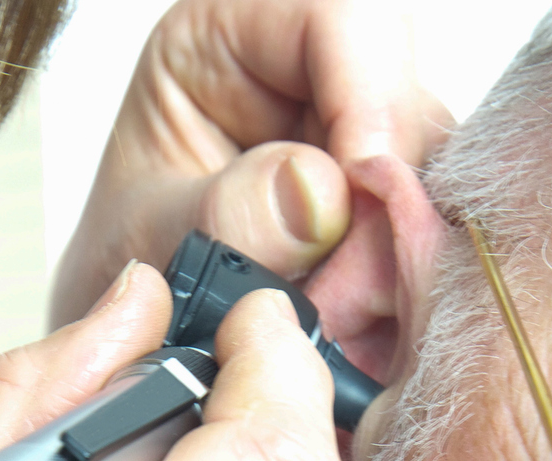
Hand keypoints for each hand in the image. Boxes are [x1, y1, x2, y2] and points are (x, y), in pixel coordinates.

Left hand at [48, 0, 450, 324]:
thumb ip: (230, 214)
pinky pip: (429, 230)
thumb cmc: (119, 266)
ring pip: (432, 170)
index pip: (340, 16)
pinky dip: (400, 283)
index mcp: (227, 35)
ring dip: (397, 254)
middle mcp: (306, 73)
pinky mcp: (384, 201)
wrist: (134, 338)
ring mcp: (354, 136)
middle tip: (350, 292)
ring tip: (340, 319)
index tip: (361, 191)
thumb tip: (321, 195)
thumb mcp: (153, 237)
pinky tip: (359, 321)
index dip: (369, 100)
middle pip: (404, 98)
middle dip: (388, 201)